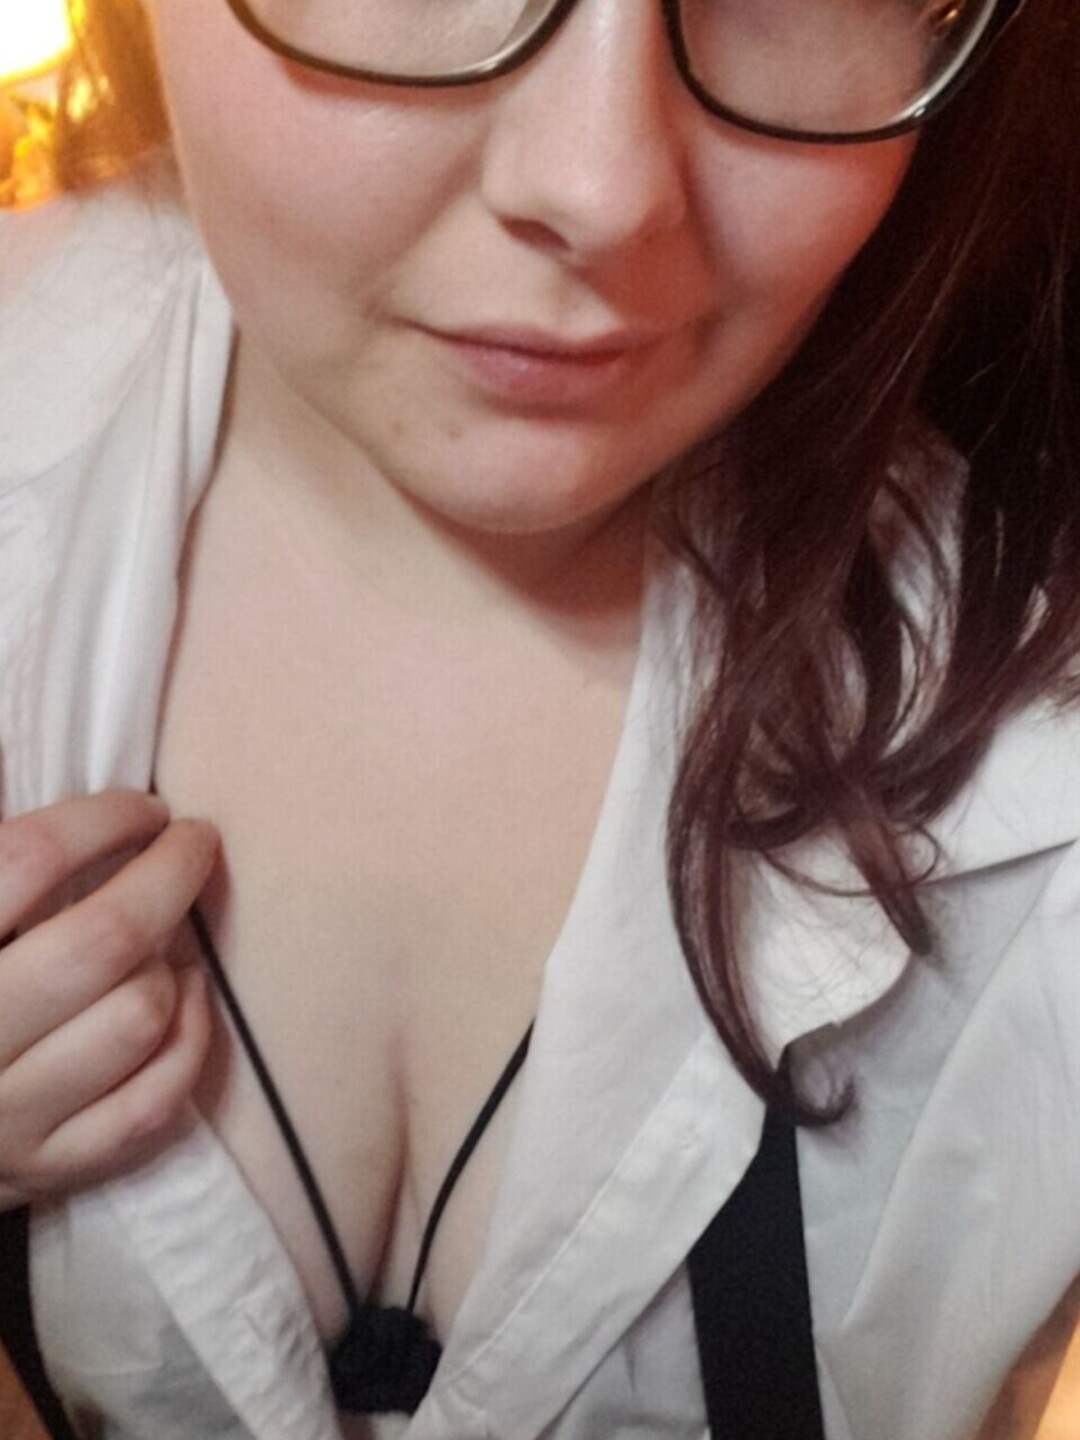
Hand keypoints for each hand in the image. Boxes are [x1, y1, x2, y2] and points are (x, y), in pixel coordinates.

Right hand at [0, 791, 217, 1210]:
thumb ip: (8, 875)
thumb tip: (103, 815)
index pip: (28, 858)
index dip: (103, 818)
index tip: (143, 808)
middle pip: (106, 937)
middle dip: (169, 873)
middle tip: (193, 842)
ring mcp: (8, 1115)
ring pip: (141, 1014)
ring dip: (172, 962)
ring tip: (168, 937)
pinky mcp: (50, 1166)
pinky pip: (156, 1096)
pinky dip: (189, 1037)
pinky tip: (183, 998)